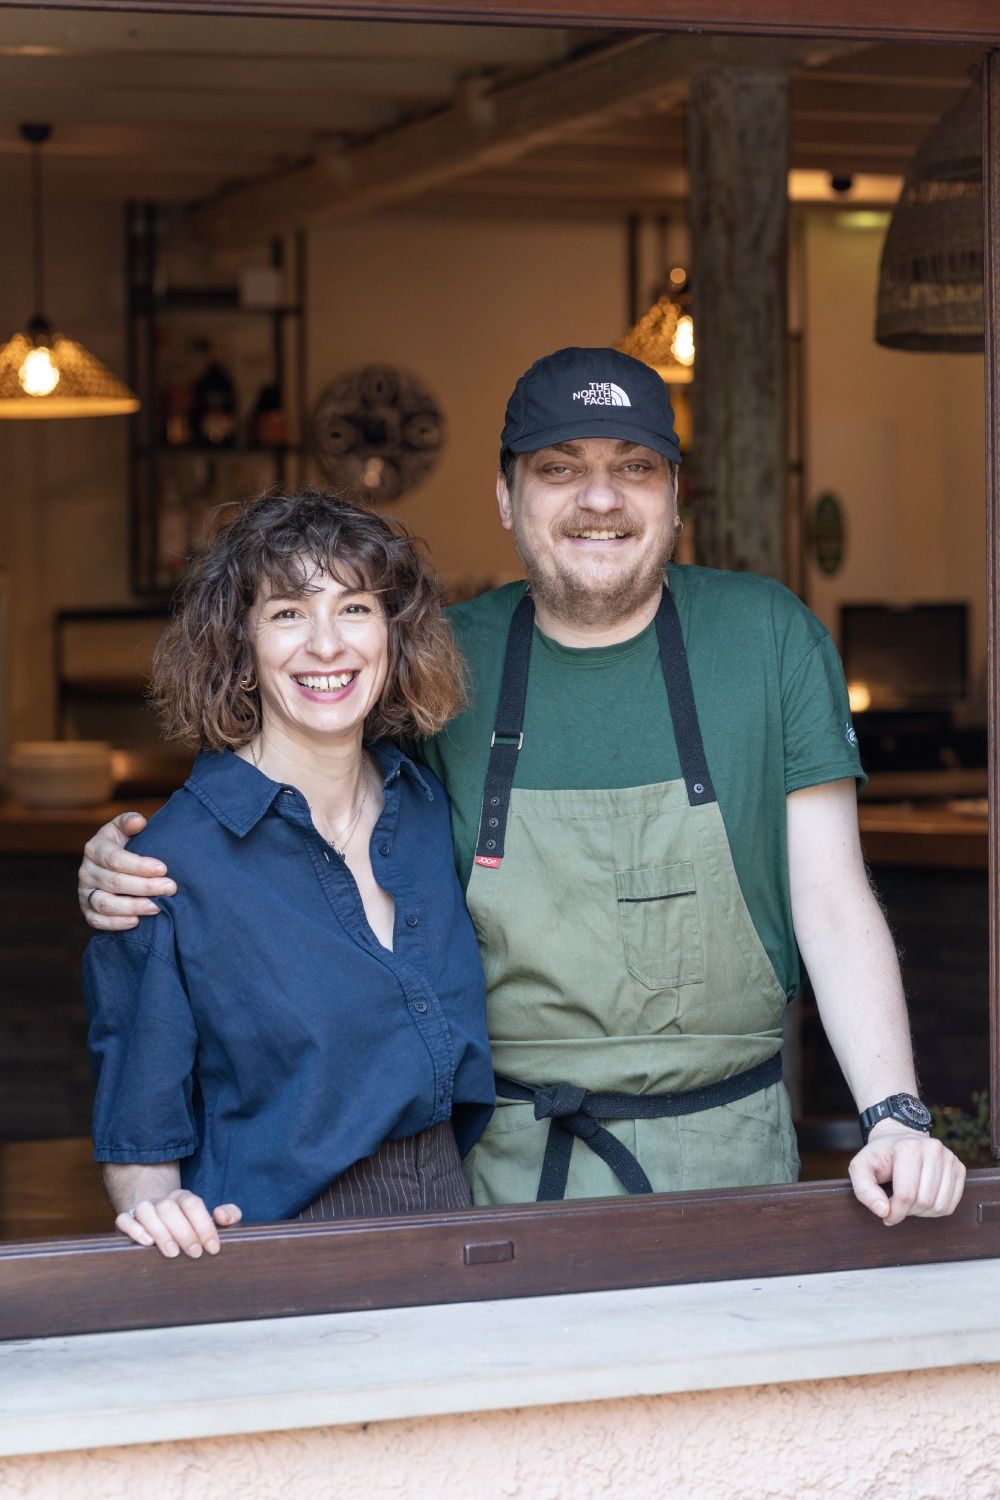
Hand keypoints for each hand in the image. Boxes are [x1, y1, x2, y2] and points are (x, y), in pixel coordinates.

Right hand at [79, 811, 175, 930]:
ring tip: (157, 907)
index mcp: (95, 848)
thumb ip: (129, 822)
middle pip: (114, 882)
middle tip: (170, 888)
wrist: (111, 865)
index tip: (163, 868)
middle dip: (145, 886)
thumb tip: (139, 821)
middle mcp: (86, 871)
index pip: (115, 859)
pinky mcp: (87, 910)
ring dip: (133, 906)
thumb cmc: (124, 845)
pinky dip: (115, 923)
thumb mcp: (124, 829)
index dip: (139, 865)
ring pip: (105, 904)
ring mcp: (85, 892)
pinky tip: (136, 921)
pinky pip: (97, 921)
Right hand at [116, 1190, 242, 1257]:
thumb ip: (229, 1215)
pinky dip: (133, 1230)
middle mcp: (162, 1201)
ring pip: (145, 1210)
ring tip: (172, 1252)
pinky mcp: (126, 1221)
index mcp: (183, 1197)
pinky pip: (123, 1219)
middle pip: (169, 1208)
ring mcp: (142, 1209)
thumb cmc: (190, 1226)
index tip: (212, 1248)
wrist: (158, 1221)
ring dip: (160, 1231)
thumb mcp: (211, 1219)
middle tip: (195, 1253)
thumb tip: (222, 1215)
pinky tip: (146, 1243)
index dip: (204, 1225)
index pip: (193, 1204)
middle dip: (184, 1232)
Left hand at [849, 1123, 965, 1224]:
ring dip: (922, 1212)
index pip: (906, 1195)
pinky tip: (923, 1199)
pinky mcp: (959, 1168)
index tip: (886, 1214)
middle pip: (925, 1201)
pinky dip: (936, 1209)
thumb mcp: (861, 1168)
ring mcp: (949, 1158)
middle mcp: (933, 1149)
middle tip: (897, 1204)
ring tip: (909, 1201)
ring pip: (940, 1206)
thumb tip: (883, 1211)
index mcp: (908, 1147)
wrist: (899, 1140)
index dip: (895, 1212)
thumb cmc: (880, 1156)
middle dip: (908, 1211)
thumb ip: (864, 1190)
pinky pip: (951, 1204)